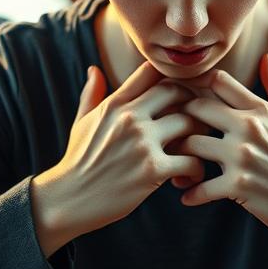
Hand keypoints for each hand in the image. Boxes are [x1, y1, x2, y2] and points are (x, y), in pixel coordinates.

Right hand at [31, 62, 204, 255]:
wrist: (68, 199)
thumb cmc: (77, 161)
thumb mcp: (82, 122)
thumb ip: (92, 94)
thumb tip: (94, 69)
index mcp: (115, 104)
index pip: (151, 71)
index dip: (170, 78)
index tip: (178, 95)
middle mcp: (130, 117)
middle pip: (177, 91)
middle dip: (190, 103)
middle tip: (195, 121)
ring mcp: (142, 143)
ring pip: (190, 123)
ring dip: (199, 136)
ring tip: (196, 150)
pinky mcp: (152, 170)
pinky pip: (191, 160)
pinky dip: (197, 169)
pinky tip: (189, 177)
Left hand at [178, 54, 267, 253]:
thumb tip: (266, 57)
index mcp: (260, 109)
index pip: (219, 82)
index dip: (198, 88)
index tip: (187, 101)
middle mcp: (249, 128)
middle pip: (197, 107)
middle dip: (181, 118)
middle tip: (172, 131)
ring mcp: (243, 156)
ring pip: (192, 144)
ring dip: (180, 156)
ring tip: (176, 164)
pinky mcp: (239, 185)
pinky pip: (202, 186)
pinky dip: (191, 193)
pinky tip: (188, 195)